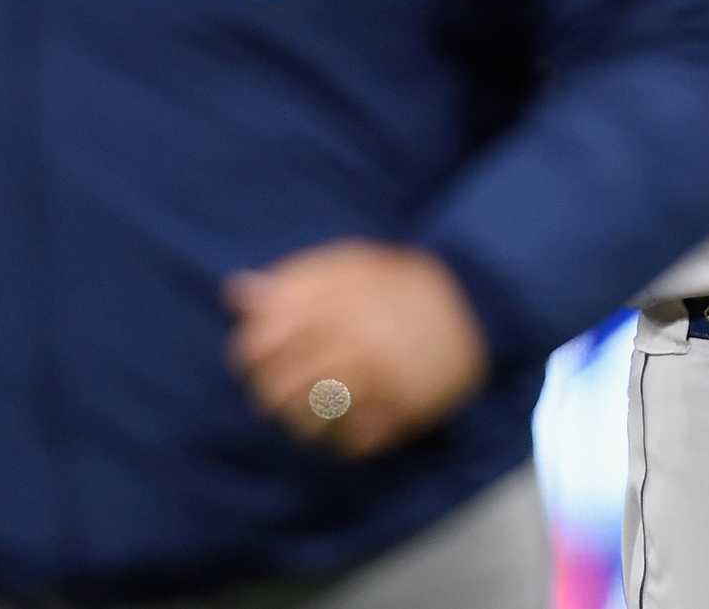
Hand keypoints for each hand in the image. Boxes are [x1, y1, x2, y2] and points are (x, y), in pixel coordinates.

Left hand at [225, 241, 487, 458]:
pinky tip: (346, 427)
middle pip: (279, 388)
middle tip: (280, 394)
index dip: (250, 355)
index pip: (261, 343)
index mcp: (330, 303)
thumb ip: (293, 281)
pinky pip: (354, 442)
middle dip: (271, 395)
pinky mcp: (402, 408)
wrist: (473, 302)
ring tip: (308, 415)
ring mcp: (376, 377)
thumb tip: (235, 292)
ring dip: (301, 423)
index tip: (257, 358)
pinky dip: (344, 440)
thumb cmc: (399, 284)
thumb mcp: (348, 265)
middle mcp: (349, 340)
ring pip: (311, 421)